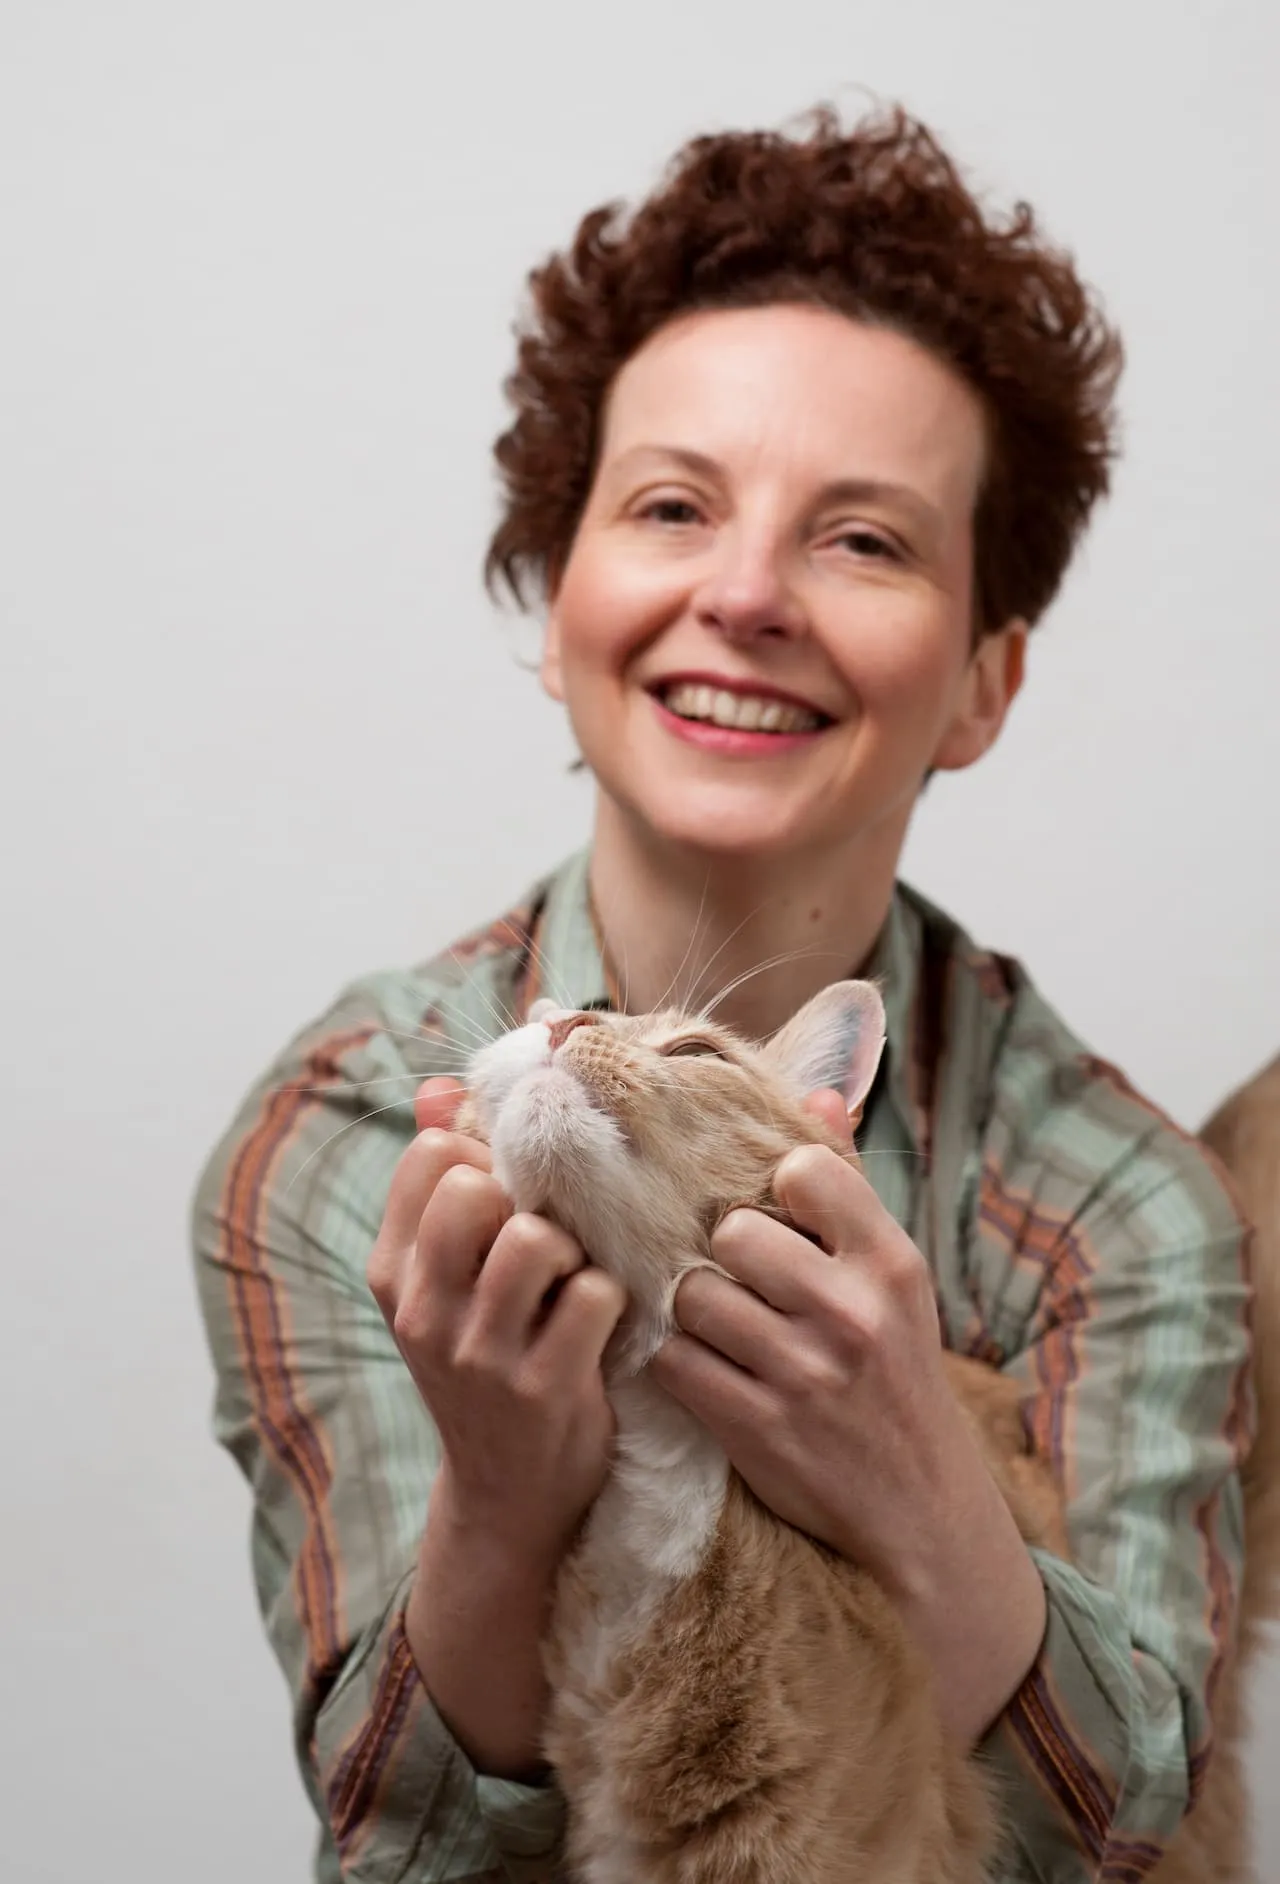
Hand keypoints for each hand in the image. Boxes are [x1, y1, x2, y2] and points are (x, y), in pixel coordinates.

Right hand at [368, 1079, 626, 1570]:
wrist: (507, 1496)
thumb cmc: (487, 1361)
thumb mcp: (445, 1282)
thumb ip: (440, 1183)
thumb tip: (440, 1085)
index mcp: (392, 1273)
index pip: (429, 1154)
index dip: (483, 1156)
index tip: (507, 1194)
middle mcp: (423, 1310)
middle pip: (473, 1186)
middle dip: (526, 1198)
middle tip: (546, 1240)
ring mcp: (479, 1354)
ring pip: (536, 1236)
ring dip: (574, 1248)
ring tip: (573, 1280)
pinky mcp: (543, 1387)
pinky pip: (595, 1295)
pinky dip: (613, 1300)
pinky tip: (603, 1326)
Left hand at [648, 1120, 1044, 1742]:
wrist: (918, 1510)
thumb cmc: (895, 1375)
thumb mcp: (893, 1282)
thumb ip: (848, 1188)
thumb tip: (815, 1090)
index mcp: (890, 1265)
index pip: (803, 1171)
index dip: (774, 1189)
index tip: (776, 1218)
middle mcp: (849, 1312)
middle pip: (731, 1232)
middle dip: (721, 1255)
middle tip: (732, 1278)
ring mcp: (801, 1373)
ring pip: (693, 1296)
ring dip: (693, 1310)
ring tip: (716, 1326)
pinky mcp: (755, 1428)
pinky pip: (674, 1362)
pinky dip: (676, 1363)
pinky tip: (701, 1369)